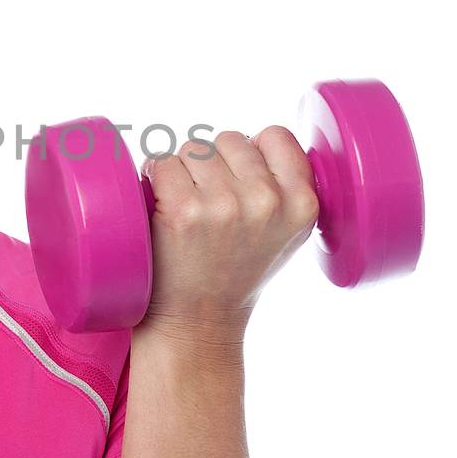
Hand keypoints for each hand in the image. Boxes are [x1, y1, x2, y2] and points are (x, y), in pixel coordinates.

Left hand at [139, 127, 320, 346]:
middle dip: (214, 166)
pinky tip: (164, 213)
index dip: (250, 154)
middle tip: (211, 210)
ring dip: (183, 172)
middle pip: (228, 139)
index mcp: (302, 202)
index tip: (239, 183)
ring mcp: (225, 204)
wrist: (199, 322)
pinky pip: (161, 163)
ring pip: (193, 148)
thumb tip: (259, 139)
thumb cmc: (236, 272)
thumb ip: (285, 186)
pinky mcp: (184, 208)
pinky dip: (154, 181)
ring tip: (190, 214)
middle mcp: (267, 200)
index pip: (275, 135)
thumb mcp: (285, 232)